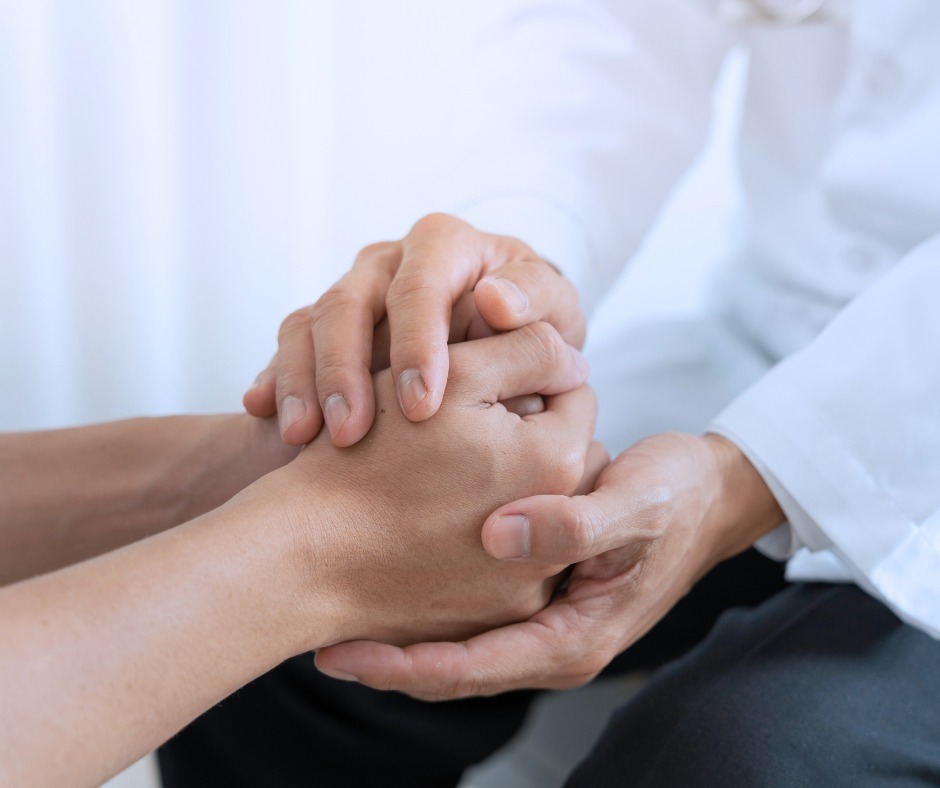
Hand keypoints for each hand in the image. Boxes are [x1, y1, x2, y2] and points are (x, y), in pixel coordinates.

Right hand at [243, 213, 584, 446]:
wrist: (500, 342)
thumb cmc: (532, 325)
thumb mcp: (551, 310)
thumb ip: (534, 301)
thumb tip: (496, 301)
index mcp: (445, 246)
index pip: (420, 283)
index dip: (416, 341)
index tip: (421, 405)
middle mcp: (390, 262)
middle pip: (348, 302)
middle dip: (344, 369)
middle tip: (350, 432)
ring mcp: (352, 292)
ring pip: (308, 323)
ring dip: (304, 381)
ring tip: (303, 436)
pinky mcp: (324, 327)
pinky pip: (287, 345)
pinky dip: (276, 380)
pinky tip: (266, 416)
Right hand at [246, 323, 603, 647]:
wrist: (305, 556)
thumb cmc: (370, 458)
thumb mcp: (454, 375)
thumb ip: (529, 349)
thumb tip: (575, 359)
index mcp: (558, 462)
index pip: (575, 394)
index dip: (530, 375)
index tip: (487, 383)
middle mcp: (559, 533)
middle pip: (562, 455)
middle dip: (528, 432)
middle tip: (466, 428)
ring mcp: (527, 584)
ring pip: (538, 508)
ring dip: (509, 485)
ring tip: (447, 475)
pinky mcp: (493, 616)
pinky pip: (509, 562)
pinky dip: (484, 538)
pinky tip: (436, 523)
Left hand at [313, 433, 784, 695]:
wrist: (707, 493)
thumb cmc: (675, 497)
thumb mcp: (635, 505)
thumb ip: (575, 522)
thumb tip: (501, 536)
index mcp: (571, 639)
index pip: (469, 670)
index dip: (401, 666)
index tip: (339, 651)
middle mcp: (550, 641)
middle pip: (451, 668)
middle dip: (385, 659)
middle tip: (316, 638)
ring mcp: (541, 619)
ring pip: (454, 641)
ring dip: (398, 632)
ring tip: (334, 612)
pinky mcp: (534, 592)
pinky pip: (468, 612)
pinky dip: (425, 602)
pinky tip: (386, 572)